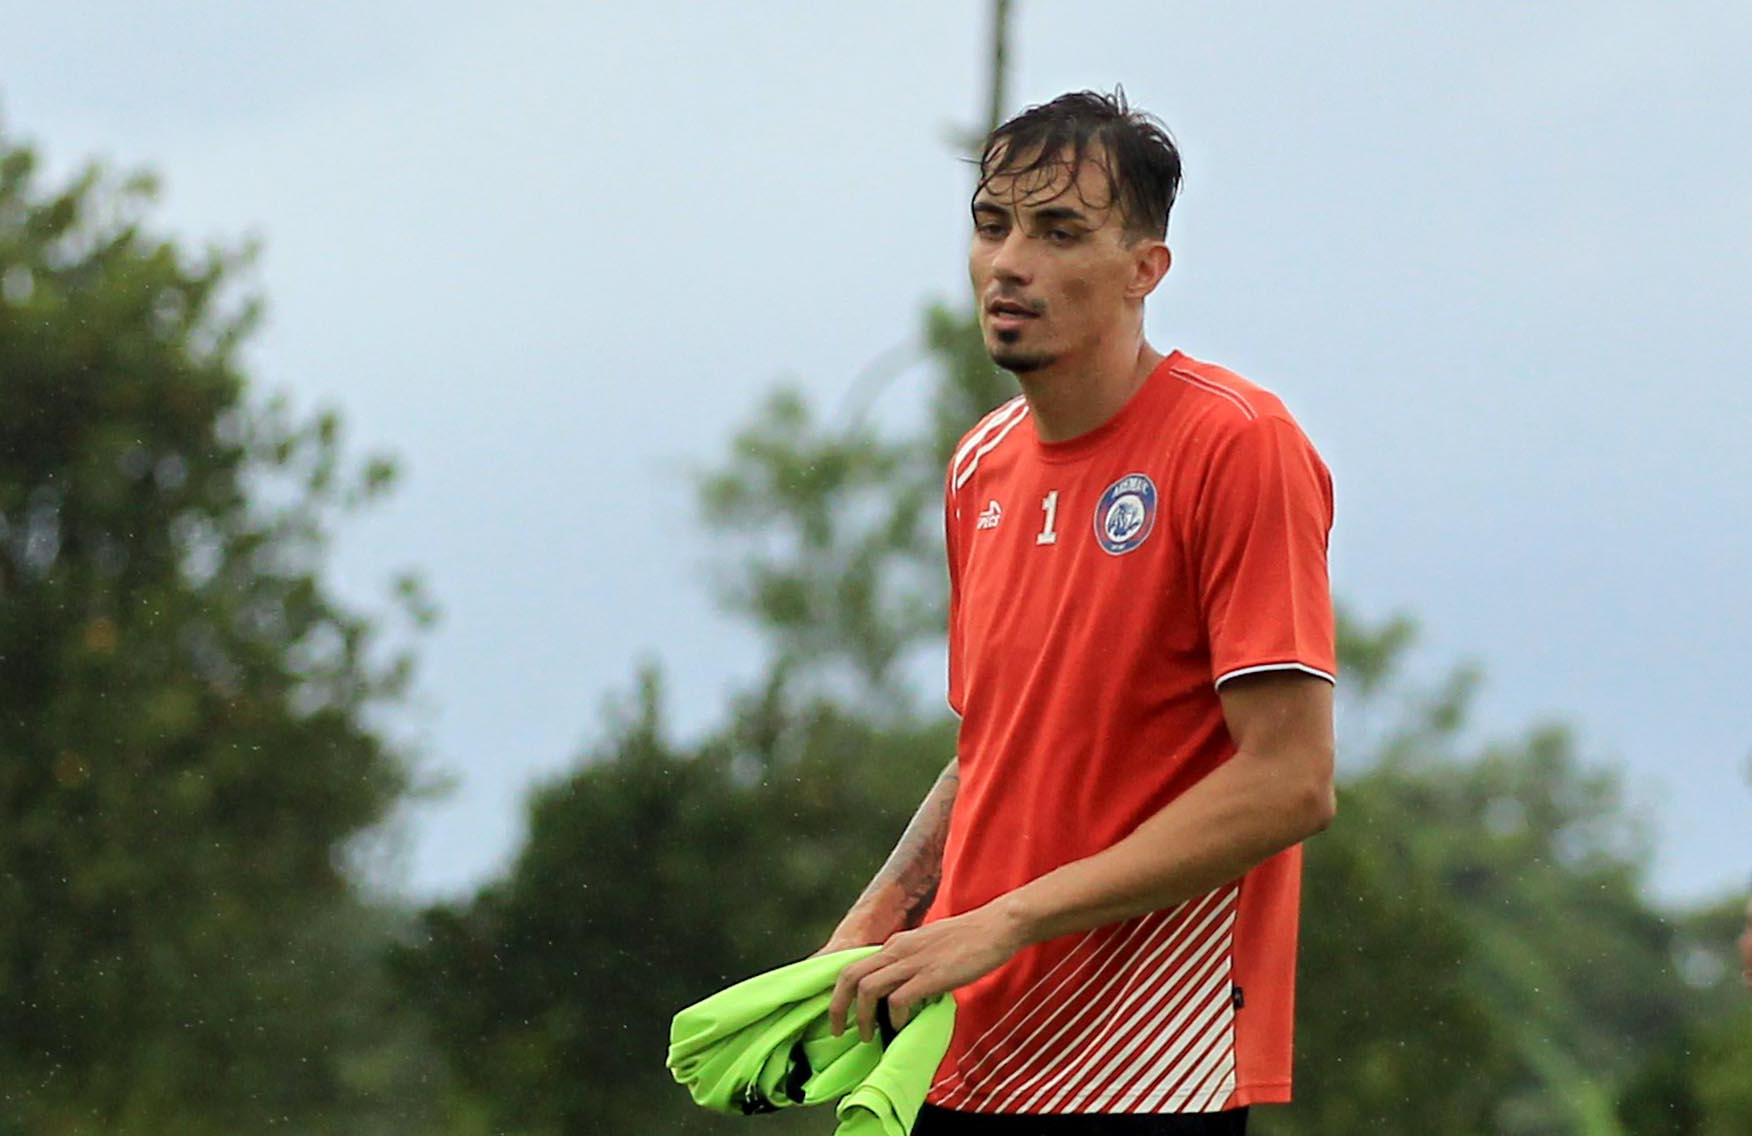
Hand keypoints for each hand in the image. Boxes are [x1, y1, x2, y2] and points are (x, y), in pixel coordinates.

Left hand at [827, 904, 1026, 1041]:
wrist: (997, 926)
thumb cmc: (970, 939)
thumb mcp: (930, 946)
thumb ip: (913, 962)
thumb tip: (903, 989)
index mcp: (897, 944)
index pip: (855, 966)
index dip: (842, 993)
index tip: (842, 1014)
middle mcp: (898, 950)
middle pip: (850, 976)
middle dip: (838, 1007)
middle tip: (839, 1031)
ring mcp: (913, 962)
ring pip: (867, 988)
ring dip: (862, 1017)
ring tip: (868, 1036)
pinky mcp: (931, 976)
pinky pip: (898, 999)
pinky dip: (894, 1017)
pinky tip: (902, 1025)